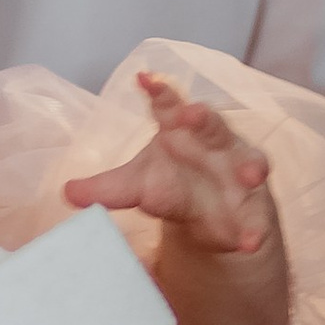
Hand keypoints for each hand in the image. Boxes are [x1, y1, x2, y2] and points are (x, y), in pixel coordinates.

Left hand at [63, 73, 276, 253]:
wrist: (211, 215)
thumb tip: (66, 192)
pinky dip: (255, 231)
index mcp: (180, 131)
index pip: (169, 106)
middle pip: (211, 125)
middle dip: (203, 118)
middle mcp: (213, 144)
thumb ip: (105, 189)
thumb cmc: (172, 183)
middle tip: (191, 113)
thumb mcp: (136, 185)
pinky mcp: (253, 207)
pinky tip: (248, 244)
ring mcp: (238, 172)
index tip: (145, 80)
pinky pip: (257, 218)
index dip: (160, 93)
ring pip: (249, 162)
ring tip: (249, 176)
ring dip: (250, 166)